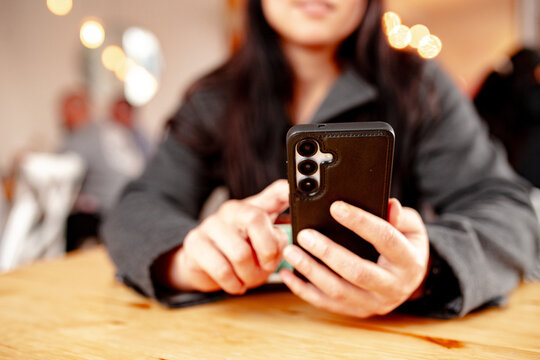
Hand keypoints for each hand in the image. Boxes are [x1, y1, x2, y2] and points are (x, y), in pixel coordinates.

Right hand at [168, 180, 289, 293]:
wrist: (202, 265)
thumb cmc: (240, 253)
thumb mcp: (263, 246)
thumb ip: (278, 240)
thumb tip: (285, 244)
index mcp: (255, 206)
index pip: (276, 191)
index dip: (288, 191)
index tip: (297, 194)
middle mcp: (233, 209)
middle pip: (255, 219)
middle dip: (267, 252)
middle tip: (267, 267)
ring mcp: (211, 224)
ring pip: (240, 253)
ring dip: (250, 275)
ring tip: (249, 279)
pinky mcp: (195, 243)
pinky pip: (222, 269)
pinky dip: (234, 283)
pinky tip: (236, 284)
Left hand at [279, 199, 429, 317]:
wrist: (410, 279)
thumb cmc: (406, 245)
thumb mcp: (411, 227)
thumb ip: (399, 216)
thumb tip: (389, 205)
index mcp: (409, 262)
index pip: (384, 238)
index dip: (360, 222)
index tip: (336, 207)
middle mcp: (394, 287)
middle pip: (357, 271)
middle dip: (327, 252)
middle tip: (304, 235)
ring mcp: (375, 303)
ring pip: (338, 290)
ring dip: (310, 271)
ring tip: (291, 251)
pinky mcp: (357, 311)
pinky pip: (327, 303)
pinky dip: (304, 290)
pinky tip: (288, 275)